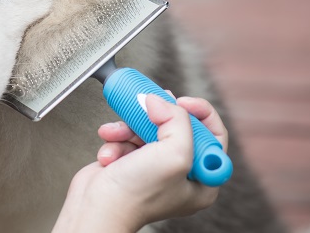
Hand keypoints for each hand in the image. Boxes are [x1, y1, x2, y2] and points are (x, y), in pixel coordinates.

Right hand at [53, 94, 227, 232]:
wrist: (95, 209)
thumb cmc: (134, 196)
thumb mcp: (173, 154)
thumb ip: (177, 121)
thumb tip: (161, 101)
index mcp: (201, 180)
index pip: (213, 135)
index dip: (200, 114)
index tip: (181, 101)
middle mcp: (180, 174)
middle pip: (178, 127)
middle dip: (158, 116)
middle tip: (149, 105)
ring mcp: (154, 168)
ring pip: (147, 129)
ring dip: (128, 128)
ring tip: (118, 135)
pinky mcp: (131, 163)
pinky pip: (127, 137)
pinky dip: (116, 139)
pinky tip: (109, 152)